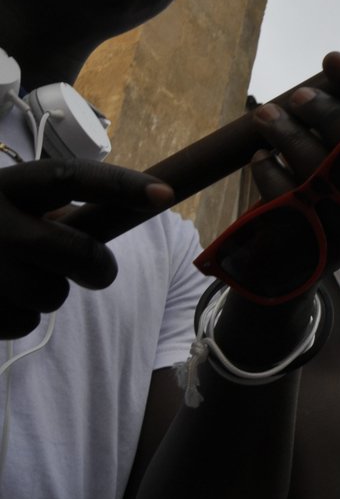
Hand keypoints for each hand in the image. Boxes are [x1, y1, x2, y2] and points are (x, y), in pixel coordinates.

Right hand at [0, 159, 171, 336]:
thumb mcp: (9, 205)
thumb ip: (55, 210)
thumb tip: (131, 210)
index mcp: (4, 185)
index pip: (69, 176)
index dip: (120, 185)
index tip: (165, 195)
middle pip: (75, 251)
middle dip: (98, 267)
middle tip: (99, 271)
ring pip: (51, 294)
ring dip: (47, 294)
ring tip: (15, 279)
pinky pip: (21, 322)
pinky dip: (17, 317)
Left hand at [244, 52, 339, 274]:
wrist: (294, 270)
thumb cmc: (320, 200)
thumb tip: (333, 72)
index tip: (332, 58)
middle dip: (327, 112)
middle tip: (295, 94)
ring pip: (322, 172)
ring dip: (289, 135)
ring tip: (265, 116)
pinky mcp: (312, 247)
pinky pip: (288, 201)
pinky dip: (269, 173)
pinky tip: (261, 160)